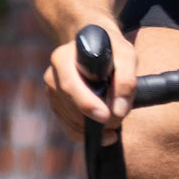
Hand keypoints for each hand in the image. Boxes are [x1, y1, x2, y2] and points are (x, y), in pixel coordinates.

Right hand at [43, 20, 137, 143]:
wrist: (95, 44)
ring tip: (115, 119)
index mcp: (62, 58)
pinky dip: (88, 133)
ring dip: (94, 127)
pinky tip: (105, 133)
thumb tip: (119, 110)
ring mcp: (52, 93)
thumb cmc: (111, 48)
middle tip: (119, 120)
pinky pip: (70, 127)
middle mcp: (52, 76)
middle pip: (71, 107)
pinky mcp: (57, 106)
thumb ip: (126, 79)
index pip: (70, 85)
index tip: (105, 116)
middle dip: (96, 119)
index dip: (87, 103)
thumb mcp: (125, 54)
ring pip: (71, 121)